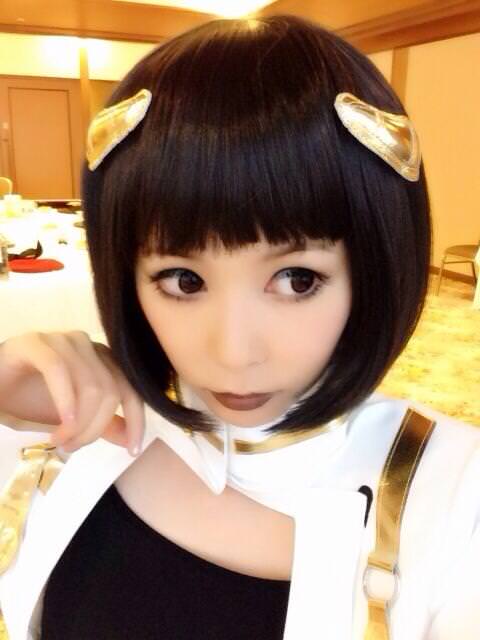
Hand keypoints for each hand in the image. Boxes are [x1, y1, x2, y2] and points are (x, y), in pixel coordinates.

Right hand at [0, 331, 144, 455]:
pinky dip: (64, 400)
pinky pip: (59, 371)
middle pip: (110, 391)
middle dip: (94, 428)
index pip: (131, 388)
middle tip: (72, 447)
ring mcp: (62, 340)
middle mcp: (87, 345)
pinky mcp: (35, 343)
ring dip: (78, 422)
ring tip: (60, 440)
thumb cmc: (27, 398)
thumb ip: (102, 424)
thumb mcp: (72, 417)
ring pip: (90, 385)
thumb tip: (130, 439)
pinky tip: (61, 423)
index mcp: (101, 359)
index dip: (137, 420)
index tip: (133, 450)